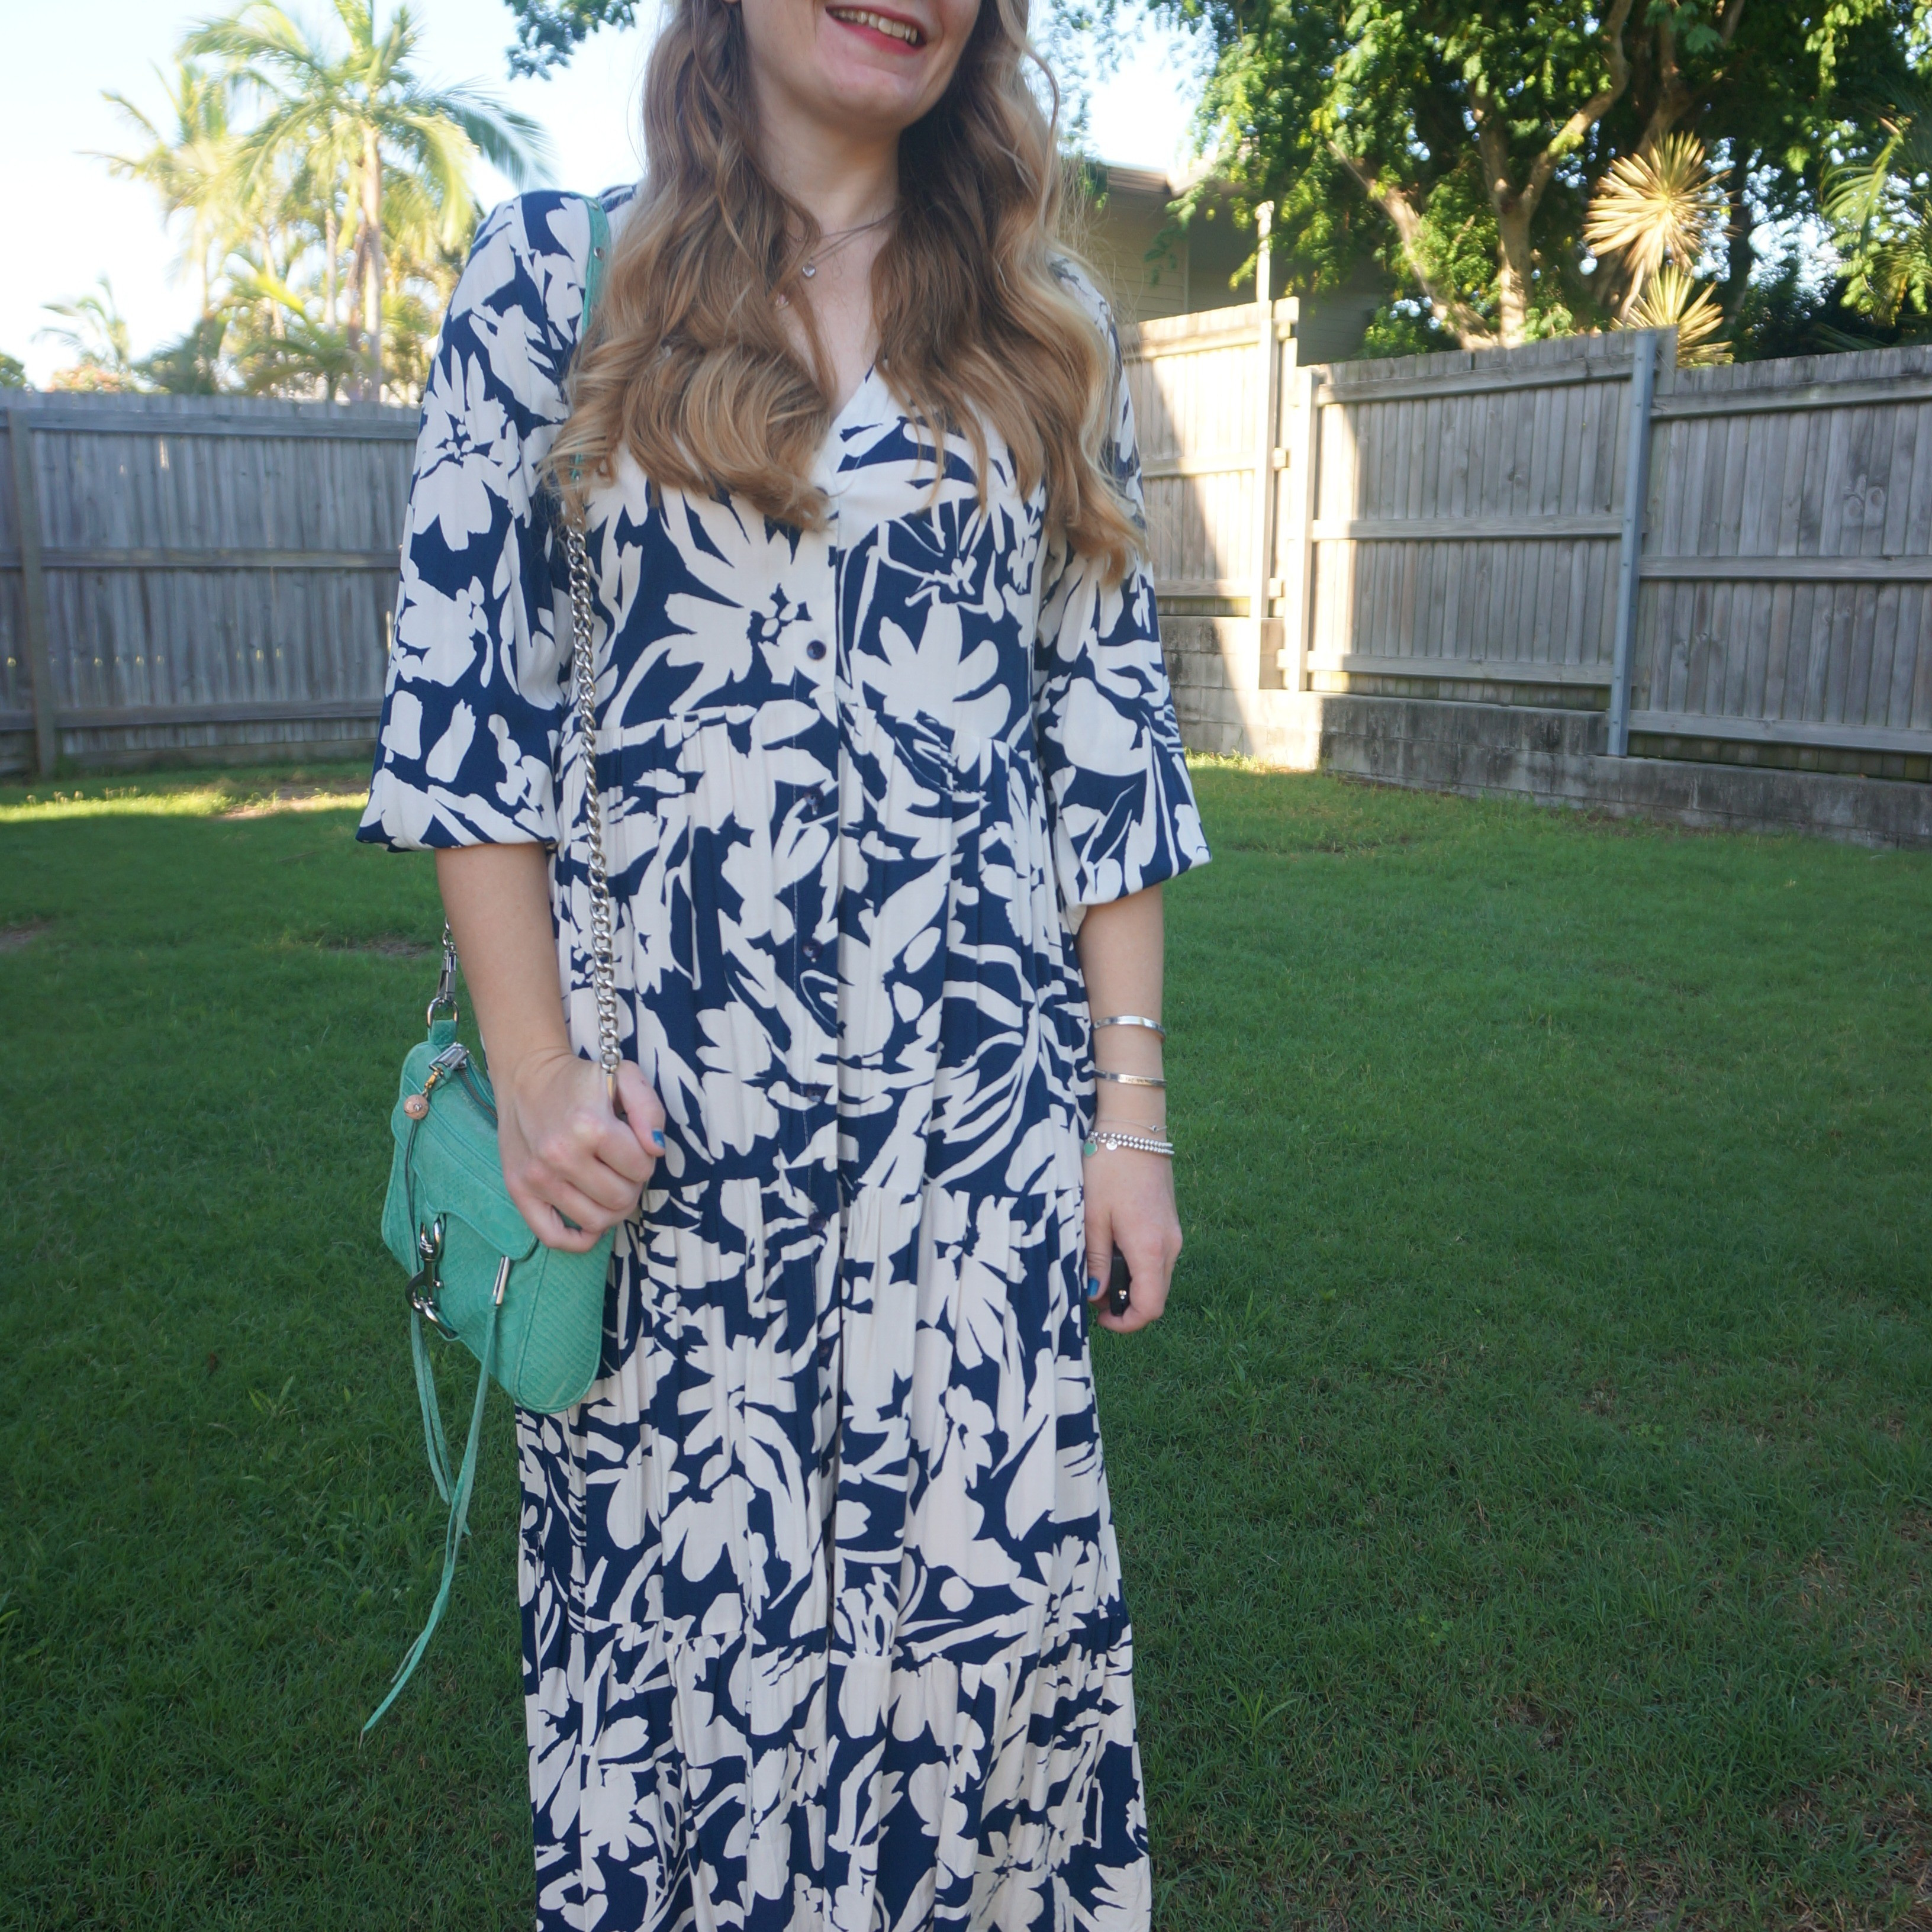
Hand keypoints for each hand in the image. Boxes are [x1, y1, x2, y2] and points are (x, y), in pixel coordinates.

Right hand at [497, 1048, 665, 1252]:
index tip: (634, 1147)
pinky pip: (552, 1236)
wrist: (528, 1076)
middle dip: (630, 1185)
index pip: (641, 1169)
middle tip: (621, 1166)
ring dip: (611, 1209)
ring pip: (595, 1221)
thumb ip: (650, 1110)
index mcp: (590, 1126)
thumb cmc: (581, 1080)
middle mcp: (560, 1156)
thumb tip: (655, 1150)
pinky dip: (577, 1239)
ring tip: (607, 1184)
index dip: (645, 1160)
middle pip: (620, 1199)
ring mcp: (537, 1177)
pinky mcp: (519, 1191)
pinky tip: (590, 1225)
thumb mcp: (626, 1077)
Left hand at [1082, 1143, 1180, 1334]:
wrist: (1134, 1130)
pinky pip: (1158, 1260)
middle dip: (1125, 1305)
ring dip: (1131, 1286)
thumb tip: (1097, 1295)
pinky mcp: (1170, 1224)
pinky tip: (1114, 1251)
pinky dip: (1138, 1267)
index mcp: (1150, 1249)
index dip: (1125, 1323)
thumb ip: (1097, 1260)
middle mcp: (1170, 1246)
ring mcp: (1173, 1235)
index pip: (1149, 1307)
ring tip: (1099, 1269)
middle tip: (1092, 1293)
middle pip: (1155, 1297)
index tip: (1099, 1318)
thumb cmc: (1109, 1169)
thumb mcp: (1093, 1217)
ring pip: (1156, 1279)